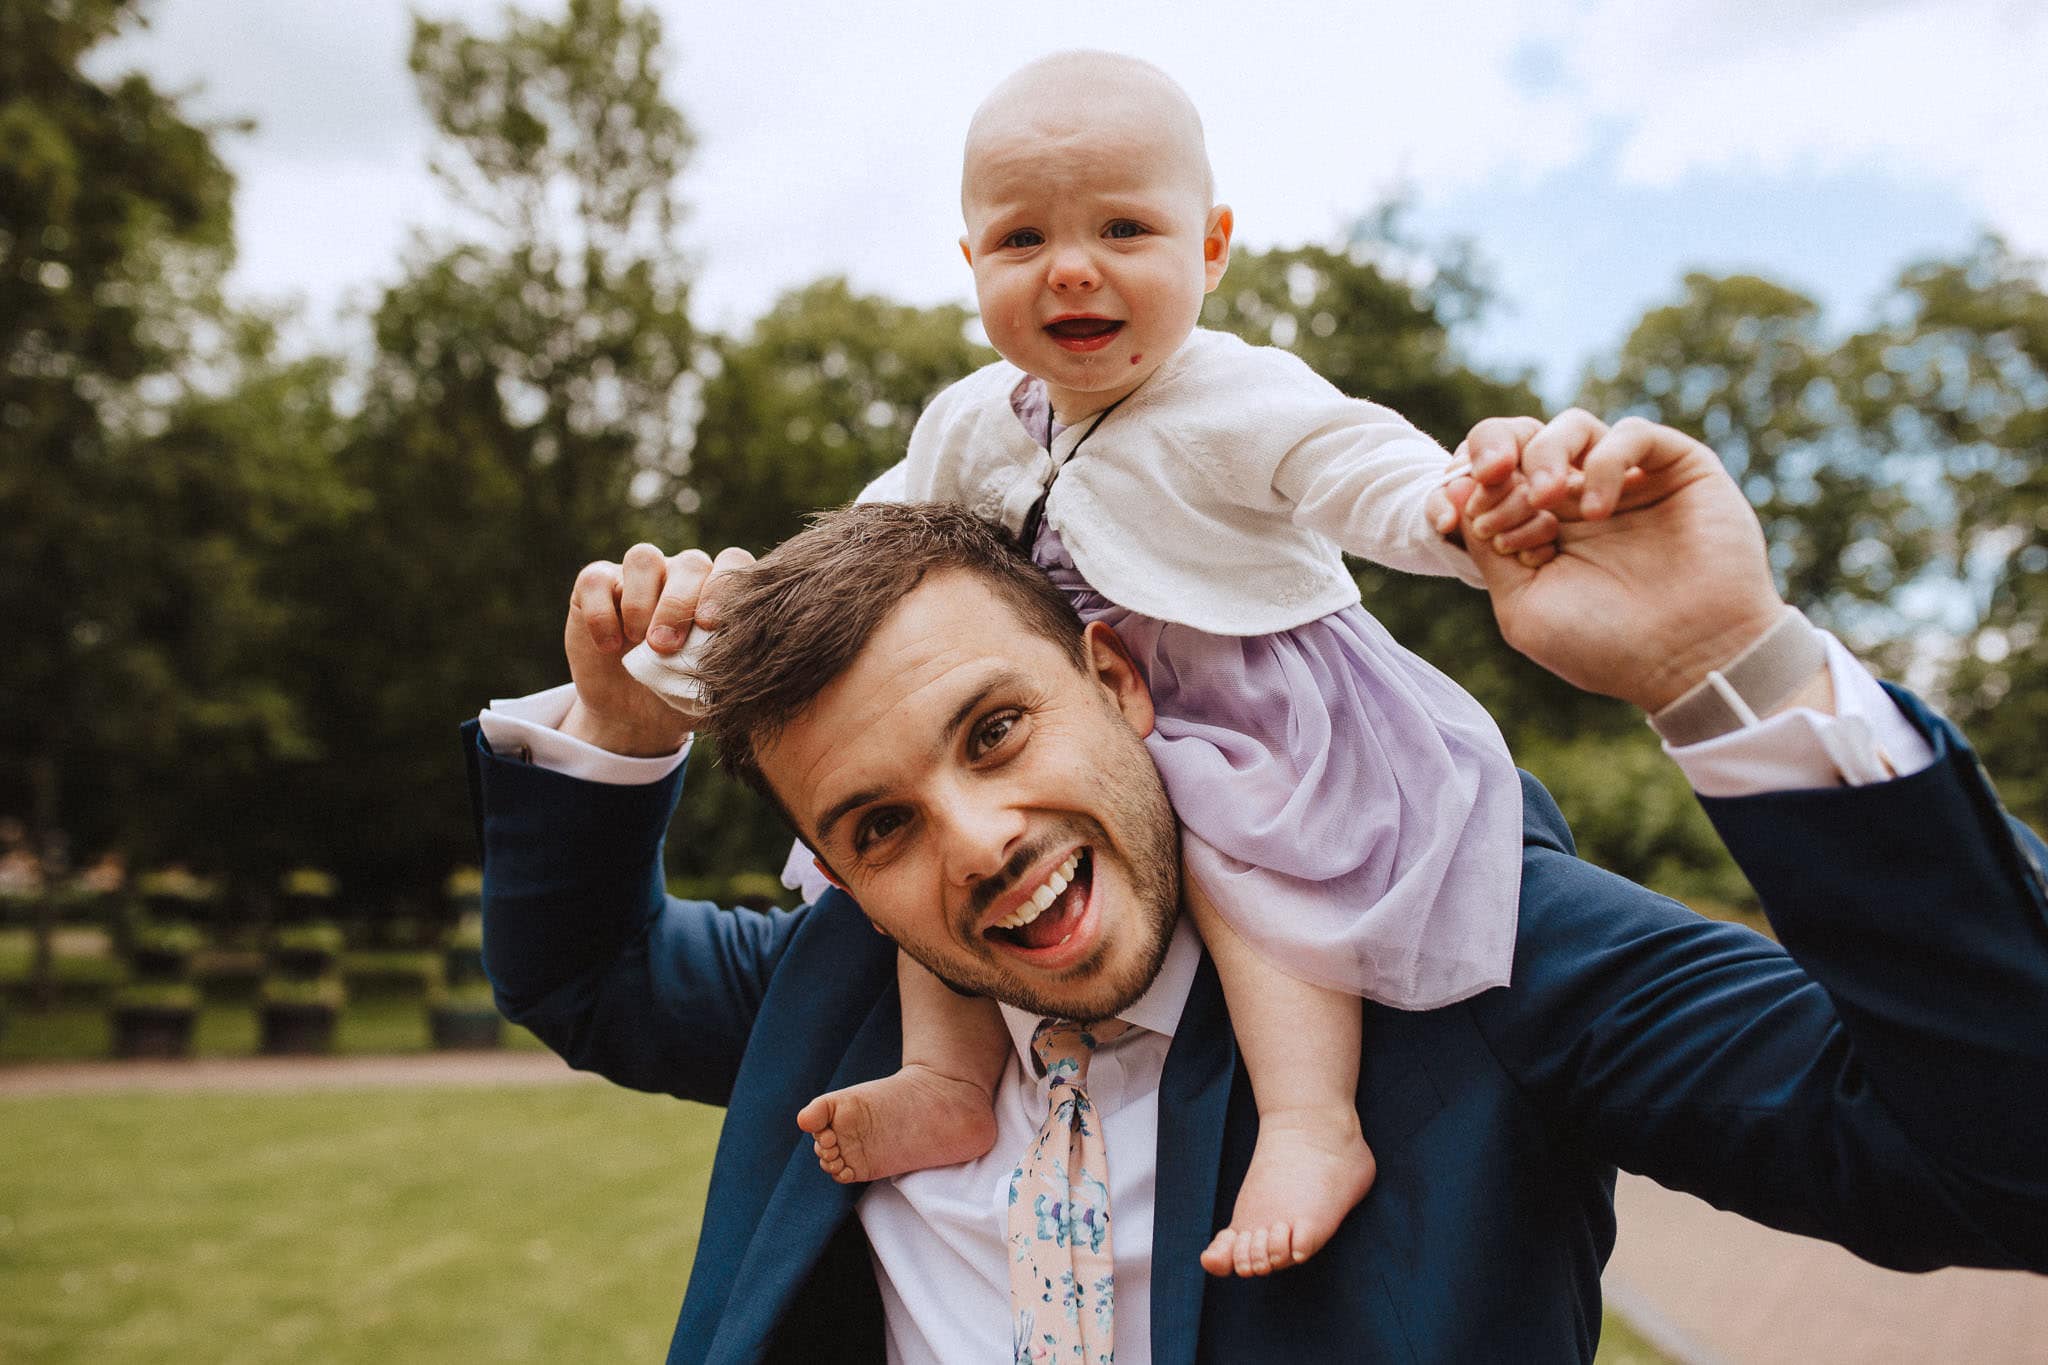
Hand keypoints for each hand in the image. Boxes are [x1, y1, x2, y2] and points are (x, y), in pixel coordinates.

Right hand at [561, 543, 755, 755]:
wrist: (636, 716)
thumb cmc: (684, 696)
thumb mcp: (711, 692)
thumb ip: (730, 670)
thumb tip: (748, 667)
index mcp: (719, 592)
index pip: (734, 564)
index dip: (725, 588)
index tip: (711, 627)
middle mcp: (683, 575)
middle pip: (691, 562)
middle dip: (679, 604)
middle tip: (666, 646)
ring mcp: (639, 577)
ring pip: (643, 557)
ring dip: (641, 600)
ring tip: (639, 643)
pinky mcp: (598, 585)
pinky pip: (596, 579)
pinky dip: (601, 612)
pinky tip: (609, 646)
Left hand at [1451, 411, 1786, 712]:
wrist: (1691, 661)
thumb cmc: (1605, 646)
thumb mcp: (1522, 605)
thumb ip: (1484, 550)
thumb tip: (1454, 488)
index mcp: (1538, 528)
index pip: (1488, 478)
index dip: (1470, 488)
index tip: (1472, 526)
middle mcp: (1579, 499)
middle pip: (1522, 441)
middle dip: (1492, 455)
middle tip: (1491, 481)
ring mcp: (1627, 480)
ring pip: (1572, 427)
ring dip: (1543, 452)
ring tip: (1542, 496)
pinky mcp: (1677, 468)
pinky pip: (1631, 433)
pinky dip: (1603, 461)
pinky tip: (1596, 511)